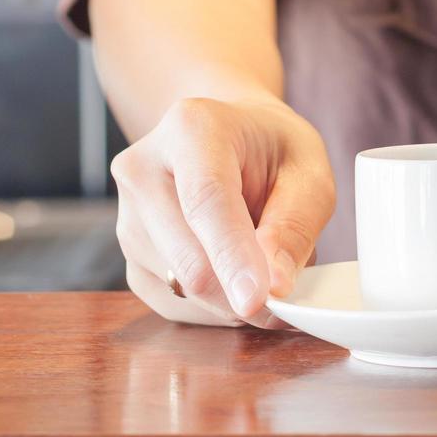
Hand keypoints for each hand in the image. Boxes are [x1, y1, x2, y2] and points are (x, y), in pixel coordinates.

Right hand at [112, 95, 334, 326]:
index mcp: (192, 128)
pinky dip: (212, 308)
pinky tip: (236, 279)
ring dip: (232, 298)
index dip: (232, 256)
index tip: (259, 299)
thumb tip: (275, 285)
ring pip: (179, 287)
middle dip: (242, 293)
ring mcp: (127, 214)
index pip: (206, 201)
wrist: (230, 138)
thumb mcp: (309, 172)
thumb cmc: (272, 150)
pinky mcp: (128, 254)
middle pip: (186, 257)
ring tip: (261, 263)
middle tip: (287, 300)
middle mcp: (144, 169)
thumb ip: (295, 225)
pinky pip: (171, 302)